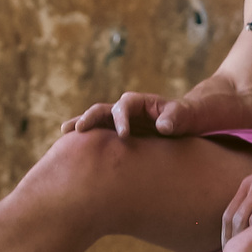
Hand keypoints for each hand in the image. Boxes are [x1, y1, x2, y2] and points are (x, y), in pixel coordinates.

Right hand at [61, 92, 186, 136]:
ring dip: (82, 126)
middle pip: (103, 110)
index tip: (123, 135)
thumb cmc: (188, 116)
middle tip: (79, 130)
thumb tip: (162, 126)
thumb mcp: (186, 115)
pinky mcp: (118, 136)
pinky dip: (88, 140)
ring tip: (64, 133)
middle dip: (90, 118)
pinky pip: (101, 136)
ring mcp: (120, 123)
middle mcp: (126, 110)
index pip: (125, 106)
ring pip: (96, 122)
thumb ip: (176, 117)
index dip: (121, 119)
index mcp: (140, 102)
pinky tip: (72, 149)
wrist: (187, 122)